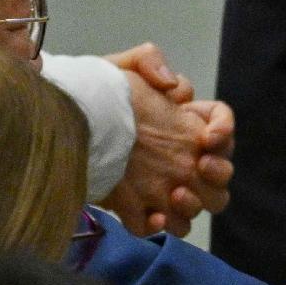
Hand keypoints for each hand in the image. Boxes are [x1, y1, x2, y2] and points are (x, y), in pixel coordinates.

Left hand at [99, 47, 233, 234]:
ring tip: (177, 194)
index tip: (207, 136)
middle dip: (219, 171)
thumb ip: (149, 60)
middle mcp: (181, 156)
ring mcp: (164, 185)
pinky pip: (165, 224)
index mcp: (183, 123)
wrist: (61, 127)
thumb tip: (173, 85)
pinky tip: (154, 217)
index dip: (224, 130)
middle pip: (220, 172)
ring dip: (196, 202)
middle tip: (200, 166)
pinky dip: (164, 224)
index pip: (220, 123)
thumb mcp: (118, 67)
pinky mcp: (141, 208)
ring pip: (200, 204)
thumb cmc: (92, 97)